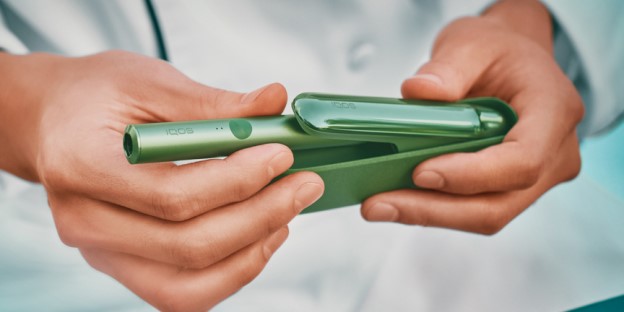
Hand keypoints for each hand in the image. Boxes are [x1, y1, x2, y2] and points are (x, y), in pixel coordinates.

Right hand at [0, 51, 323, 310]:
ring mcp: (102, 252)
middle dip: (261, 216)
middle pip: (188, 246)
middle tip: (305, 184)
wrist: (55, 122)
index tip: (282, 155)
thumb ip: (213, 102)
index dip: (238, 180)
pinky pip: (182, 293)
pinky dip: (230, 272)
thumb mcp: (149, 81)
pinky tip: (260, 237)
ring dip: (251, 253)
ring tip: (287, 214)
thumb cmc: (96, 96)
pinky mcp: (123, 265)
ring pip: (188, 286)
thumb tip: (276, 103)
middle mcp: (86, 222)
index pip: (173, 195)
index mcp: (82, 166)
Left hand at [361, 0, 582, 233]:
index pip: (523, 161)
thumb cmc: (497, 51)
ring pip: (485, 215)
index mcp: (554, 111)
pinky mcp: (511, 189)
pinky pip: (474, 208)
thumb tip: (417, 92)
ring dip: (429, 214)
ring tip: (379, 205)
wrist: (511, 62)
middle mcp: (555, 153)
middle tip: (379, 204)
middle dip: (434, 210)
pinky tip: (397, 199)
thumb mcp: (472, 42)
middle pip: (499, 203)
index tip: (420, 172)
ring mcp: (537, 177)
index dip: (471, 175)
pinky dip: (434, 208)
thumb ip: (448, 67)